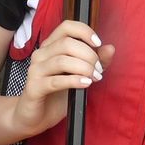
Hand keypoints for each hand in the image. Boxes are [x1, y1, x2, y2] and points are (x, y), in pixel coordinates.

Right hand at [12, 20, 114, 135]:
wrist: (36, 117)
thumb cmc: (58, 94)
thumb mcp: (80, 75)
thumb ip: (95, 61)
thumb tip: (110, 48)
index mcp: (51, 46)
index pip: (66, 27)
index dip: (84, 32)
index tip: (98, 44)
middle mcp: (41, 54)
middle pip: (67, 43)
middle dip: (89, 55)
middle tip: (98, 70)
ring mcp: (35, 70)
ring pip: (62, 61)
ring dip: (84, 68)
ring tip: (94, 78)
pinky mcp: (33, 88)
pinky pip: (56, 81)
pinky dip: (74, 81)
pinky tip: (85, 84)